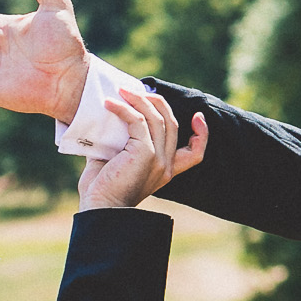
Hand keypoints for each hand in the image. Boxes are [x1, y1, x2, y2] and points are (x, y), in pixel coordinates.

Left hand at [76, 89, 207, 210]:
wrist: (98, 209)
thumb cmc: (100, 190)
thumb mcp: (116, 163)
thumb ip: (120, 143)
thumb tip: (107, 120)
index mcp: (165, 171)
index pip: (195, 153)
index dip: (201, 134)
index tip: (197, 116)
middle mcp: (167, 165)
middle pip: (173, 123)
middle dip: (157, 102)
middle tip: (135, 90)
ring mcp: (159, 159)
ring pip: (158, 118)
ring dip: (140, 100)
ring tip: (121, 91)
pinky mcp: (146, 153)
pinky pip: (139, 121)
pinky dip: (124, 109)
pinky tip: (109, 104)